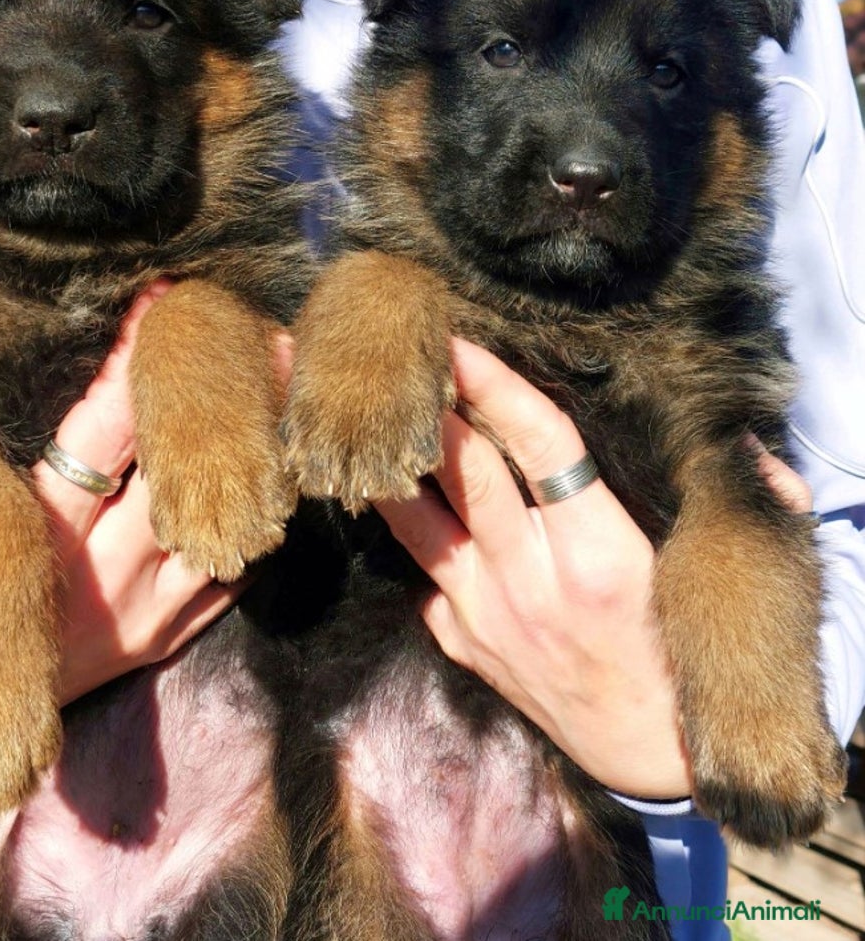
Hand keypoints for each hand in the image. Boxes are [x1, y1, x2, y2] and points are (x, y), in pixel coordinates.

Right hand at [0, 285, 245, 740]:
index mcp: (30, 536)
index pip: (91, 437)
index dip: (126, 369)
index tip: (155, 304)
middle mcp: (97, 573)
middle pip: (170, 470)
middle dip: (209, 399)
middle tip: (250, 328)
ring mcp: (142, 612)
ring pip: (215, 521)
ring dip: (253, 455)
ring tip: (286, 379)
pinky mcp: (166, 637)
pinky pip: (231, 579)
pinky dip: (258, 523)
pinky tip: (283, 468)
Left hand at [374, 338, 813, 799]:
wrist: (643, 750)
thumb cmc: (670, 643)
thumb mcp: (690, 571)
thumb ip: (707, 500)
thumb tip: (741, 440)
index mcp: (598, 554)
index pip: (538, 446)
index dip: (495, 385)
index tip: (458, 342)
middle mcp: (531, 582)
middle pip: (464, 475)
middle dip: (425, 409)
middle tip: (387, 359)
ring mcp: (483, 616)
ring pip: (414, 520)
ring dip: (384, 462)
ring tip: (350, 416)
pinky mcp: (454, 640)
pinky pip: (420, 569)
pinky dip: (408, 526)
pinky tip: (377, 487)